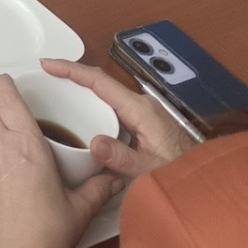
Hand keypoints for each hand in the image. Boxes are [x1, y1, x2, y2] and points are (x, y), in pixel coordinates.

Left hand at [0, 74, 123, 247]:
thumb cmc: (50, 231)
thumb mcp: (80, 208)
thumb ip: (99, 188)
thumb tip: (116, 178)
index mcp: (28, 143)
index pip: (10, 99)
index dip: (6, 85)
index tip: (9, 81)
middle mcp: (0, 146)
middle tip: (9, 108)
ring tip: (2, 142)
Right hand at [38, 57, 192, 180]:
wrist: (204, 182)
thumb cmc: (181, 175)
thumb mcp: (150, 171)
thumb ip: (123, 159)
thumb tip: (93, 143)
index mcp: (140, 110)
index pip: (100, 82)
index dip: (72, 70)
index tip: (48, 64)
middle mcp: (141, 105)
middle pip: (100, 82)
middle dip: (71, 75)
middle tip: (44, 75)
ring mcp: (142, 112)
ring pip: (106, 93)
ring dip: (81, 88)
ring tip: (55, 90)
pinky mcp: (143, 122)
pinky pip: (112, 105)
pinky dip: (92, 102)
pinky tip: (81, 113)